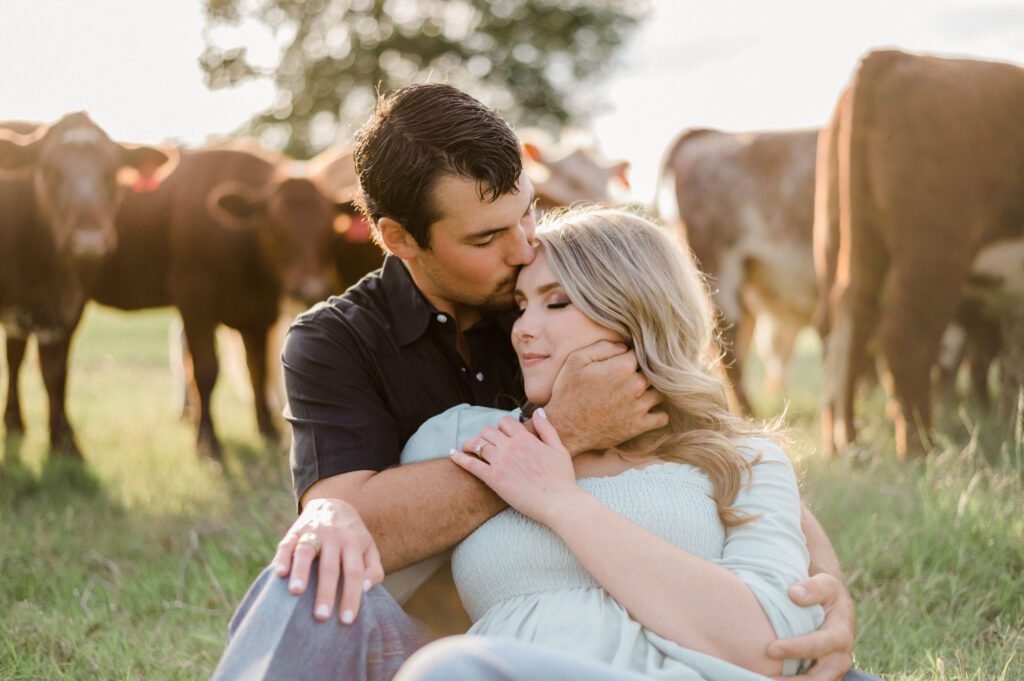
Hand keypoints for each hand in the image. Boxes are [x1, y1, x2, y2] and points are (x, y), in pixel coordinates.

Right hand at [271, 498, 384, 623]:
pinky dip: (282, 558)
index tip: (347, 620)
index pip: (354, 572)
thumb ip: (373, 570)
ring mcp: (313, 532)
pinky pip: (287, 543)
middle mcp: (334, 536)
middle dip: (325, 592)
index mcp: (354, 542)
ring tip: (297, 592)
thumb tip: (365, 589)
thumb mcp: (369, 548)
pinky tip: (279, 573)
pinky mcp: (295, 531)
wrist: (333, 502)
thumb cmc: (353, 536)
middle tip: (321, 617)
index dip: (351, 596)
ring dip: (301, 572)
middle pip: (330, 566)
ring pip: (306, 551)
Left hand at [451, 409, 580, 524]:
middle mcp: (511, 447)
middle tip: (485, 443)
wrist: (559, 503)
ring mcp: (501, 462)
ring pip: (478, 444)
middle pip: (488, 431)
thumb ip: (546, 429)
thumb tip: (538, 411)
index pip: (505, 421)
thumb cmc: (563, 479)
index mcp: (526, 438)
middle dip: (485, 435)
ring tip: (467, 448)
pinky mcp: (494, 479)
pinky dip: (459, 458)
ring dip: (471, 444)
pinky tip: (452, 454)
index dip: (502, 426)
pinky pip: (471, 464)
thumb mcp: (559, 449)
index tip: (501, 434)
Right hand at [542, 340, 668, 454]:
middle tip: (633, 376)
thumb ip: (602, 347)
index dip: (633, 356)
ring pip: (662, 393)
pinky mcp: (639, 426)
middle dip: (645, 373)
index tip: (626, 361)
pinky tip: (648, 410)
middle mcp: (635, 386)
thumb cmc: (568, 392)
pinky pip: (662, 417)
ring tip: (642, 392)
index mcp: (622, 367)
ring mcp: (639, 407)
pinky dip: (658, 413)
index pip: (641, 353)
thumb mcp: (576, 360)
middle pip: (654, 372)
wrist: (564, 428)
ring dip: (654, 391)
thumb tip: (624, 346)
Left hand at [766, 573, 855, 680]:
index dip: (795, 649)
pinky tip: (770, 680)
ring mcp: (833, 669)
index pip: (817, 646)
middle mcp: (839, 657)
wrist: (837, 606)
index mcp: (840, 635)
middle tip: (767, 678)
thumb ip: (812, 587)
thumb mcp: (825, 584)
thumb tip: (794, 594)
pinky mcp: (824, 675)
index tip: (770, 649)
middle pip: (819, 678)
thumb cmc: (827, 592)